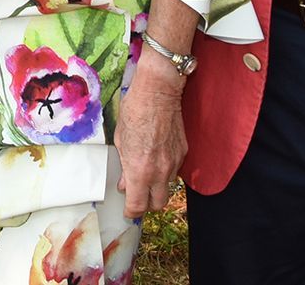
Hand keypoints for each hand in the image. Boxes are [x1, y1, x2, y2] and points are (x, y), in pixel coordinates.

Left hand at [114, 67, 188, 216]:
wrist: (158, 92)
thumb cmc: (134, 111)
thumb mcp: (121, 140)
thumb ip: (124, 166)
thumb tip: (125, 183)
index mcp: (140, 170)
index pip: (138, 205)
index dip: (131, 212)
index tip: (127, 211)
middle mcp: (160, 172)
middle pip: (157, 204)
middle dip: (147, 204)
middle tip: (137, 195)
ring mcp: (174, 163)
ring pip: (167, 187)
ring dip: (157, 186)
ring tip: (146, 171)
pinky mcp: (183, 153)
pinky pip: (175, 170)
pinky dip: (165, 170)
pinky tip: (157, 156)